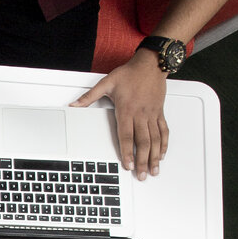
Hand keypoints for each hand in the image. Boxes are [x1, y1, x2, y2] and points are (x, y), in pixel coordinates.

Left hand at [69, 52, 168, 176]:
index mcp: (127, 109)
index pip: (126, 136)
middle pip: (143, 142)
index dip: (127, 152)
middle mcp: (141, 114)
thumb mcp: (107, 82)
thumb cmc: (130, 73)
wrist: (151, 63)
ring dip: (155, 156)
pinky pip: (163, 130)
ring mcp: (152, 114)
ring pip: (155, 139)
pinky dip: (163, 144)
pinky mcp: (159, 112)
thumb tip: (74, 105)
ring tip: (154, 170)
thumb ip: (89, 96)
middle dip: (142, 160)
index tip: (128, 165)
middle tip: (142, 174)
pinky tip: (161, 154)